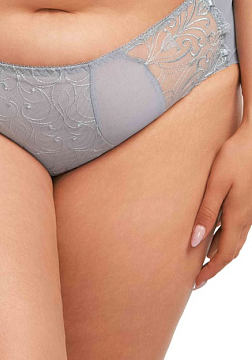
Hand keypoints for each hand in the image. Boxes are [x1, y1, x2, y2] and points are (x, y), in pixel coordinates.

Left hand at [190, 122, 251, 289]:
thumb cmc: (235, 157)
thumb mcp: (216, 184)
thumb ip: (206, 213)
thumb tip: (194, 241)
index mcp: (238, 217)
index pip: (223, 255)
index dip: (209, 271)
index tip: (196, 283)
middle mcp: (247, 218)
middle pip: (230, 251)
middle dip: (213, 266)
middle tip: (198, 278)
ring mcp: (250, 211)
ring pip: (235, 241)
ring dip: (219, 253)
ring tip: (202, 260)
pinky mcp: (248, 202)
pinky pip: (237, 228)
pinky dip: (225, 239)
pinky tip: (215, 234)